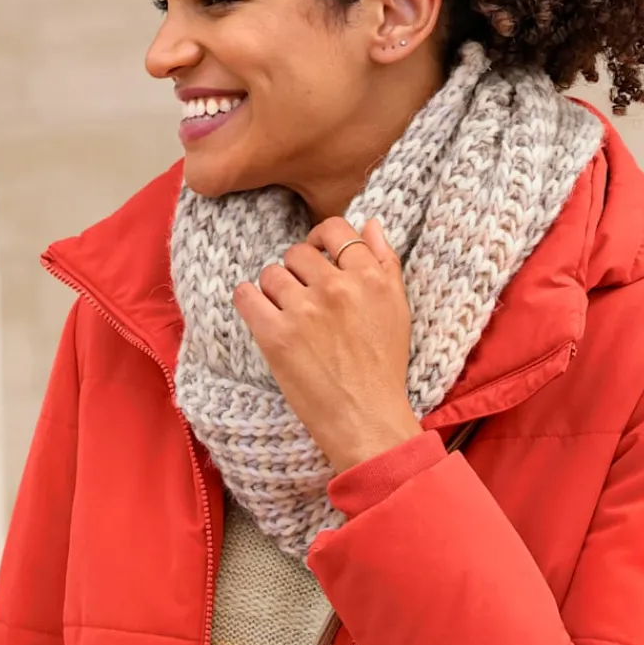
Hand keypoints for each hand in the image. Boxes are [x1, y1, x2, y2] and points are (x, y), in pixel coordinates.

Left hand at [233, 216, 421, 473]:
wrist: (366, 420)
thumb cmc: (384, 369)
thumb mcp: (397, 310)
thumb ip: (385, 262)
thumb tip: (369, 223)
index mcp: (371, 277)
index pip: (334, 229)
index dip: (320, 241)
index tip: (316, 259)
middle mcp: (338, 287)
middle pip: (297, 252)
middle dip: (297, 273)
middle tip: (305, 302)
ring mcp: (305, 310)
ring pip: (271, 274)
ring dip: (275, 292)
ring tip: (289, 319)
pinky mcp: (276, 335)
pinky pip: (246, 296)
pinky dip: (249, 303)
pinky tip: (263, 319)